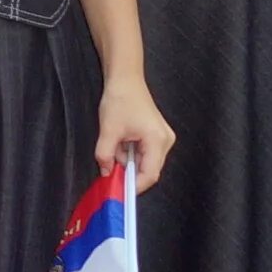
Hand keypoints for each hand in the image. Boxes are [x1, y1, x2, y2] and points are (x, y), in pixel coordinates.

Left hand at [95, 78, 175, 194]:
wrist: (126, 80)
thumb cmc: (120, 100)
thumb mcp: (108, 130)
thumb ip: (105, 154)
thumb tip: (106, 173)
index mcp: (157, 140)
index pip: (149, 174)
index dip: (134, 185)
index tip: (118, 191)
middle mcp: (165, 141)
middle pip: (149, 169)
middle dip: (128, 171)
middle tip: (109, 168)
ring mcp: (163, 138)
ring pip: (145, 161)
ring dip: (127, 160)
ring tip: (115, 143)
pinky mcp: (157, 136)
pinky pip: (144, 153)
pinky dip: (130, 152)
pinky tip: (120, 141)